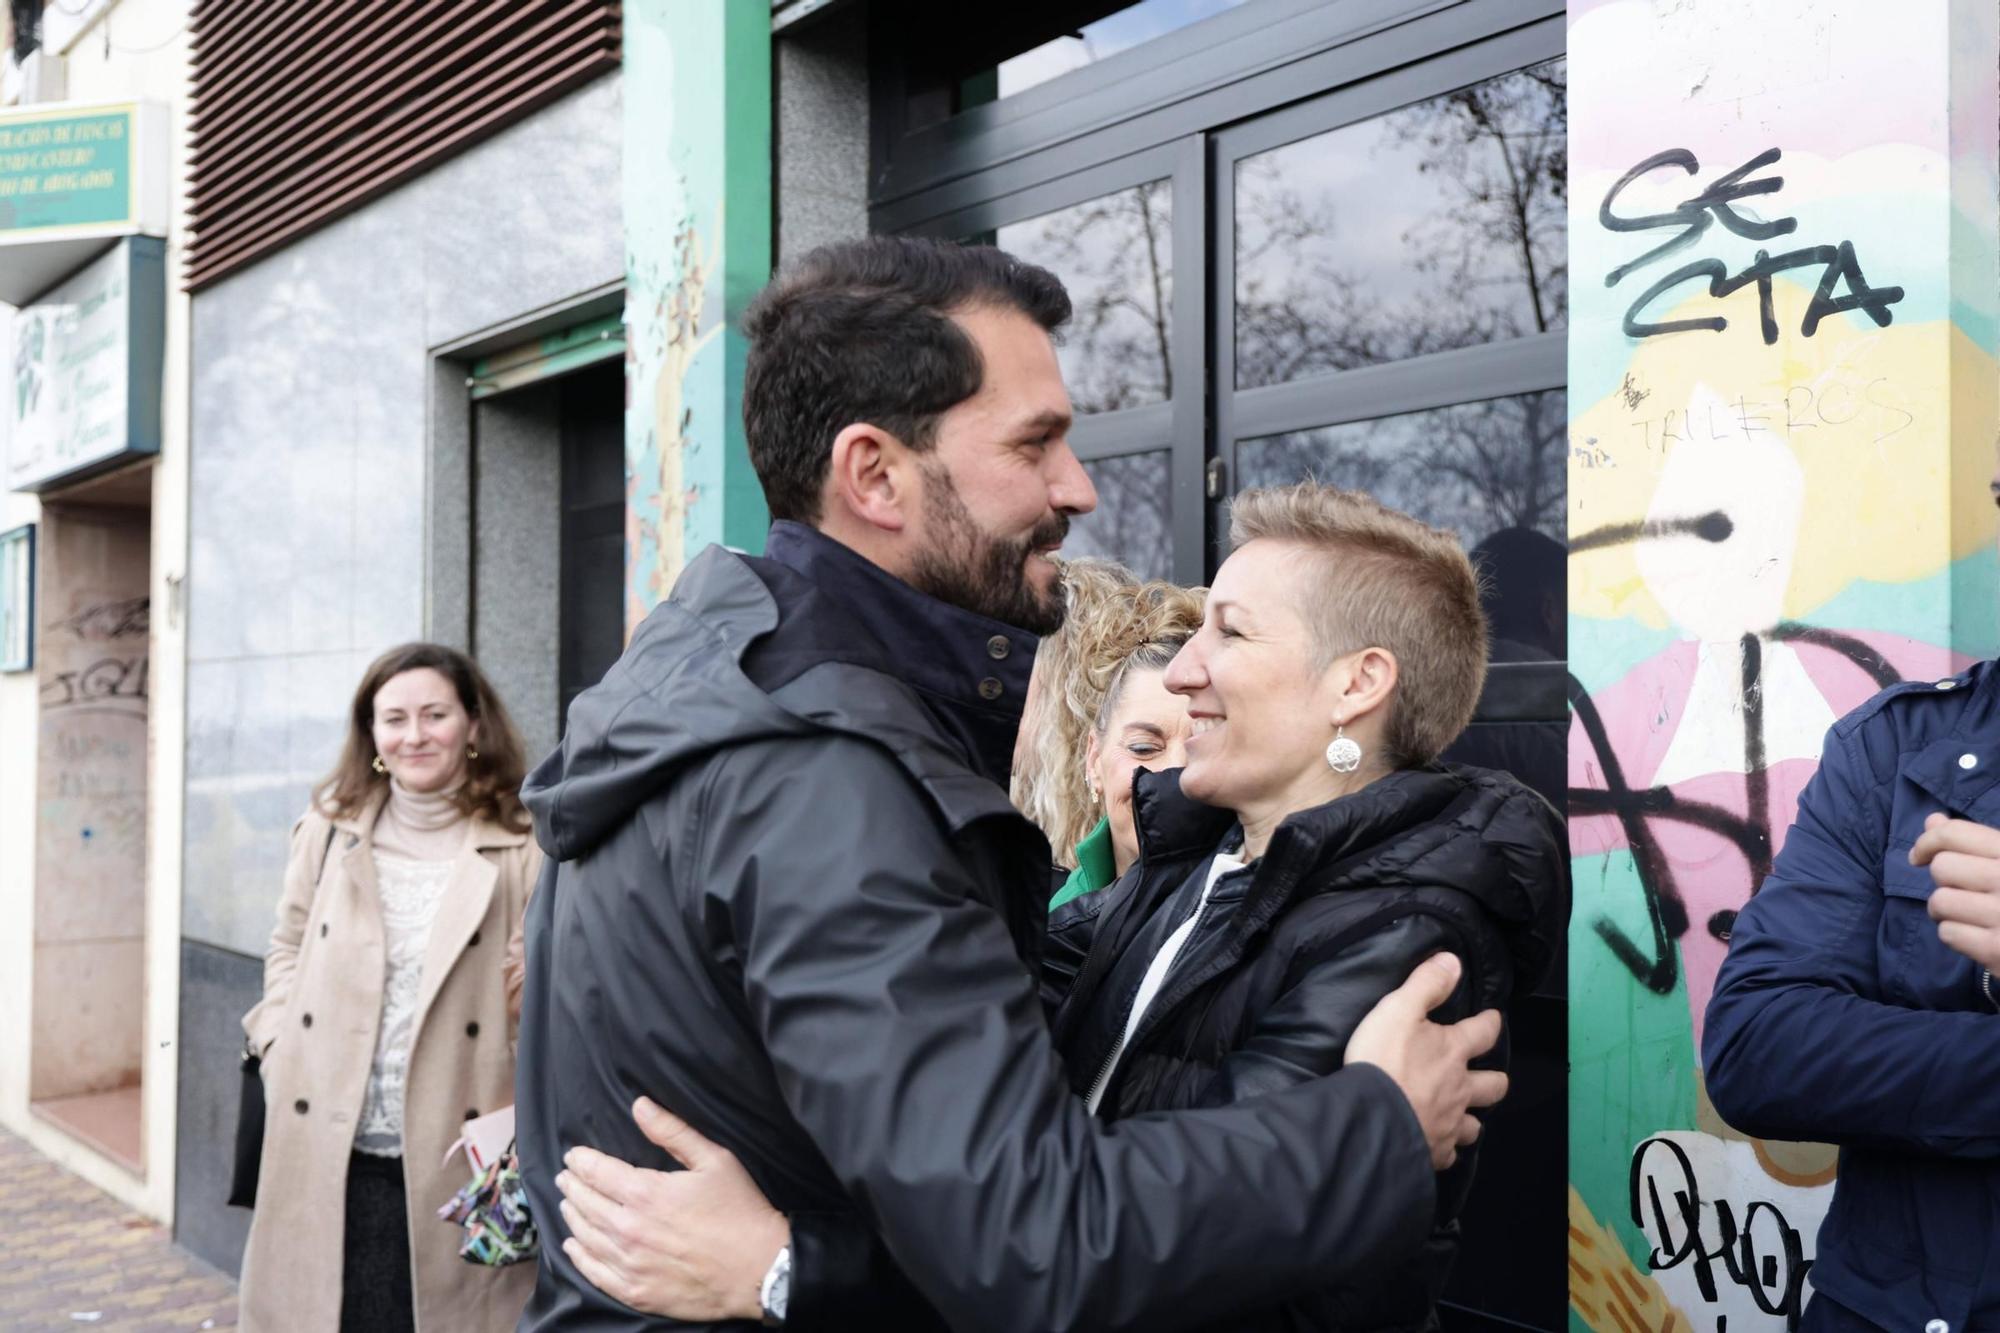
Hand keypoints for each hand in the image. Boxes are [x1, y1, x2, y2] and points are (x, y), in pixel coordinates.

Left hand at [556, 1097, 789, 1320]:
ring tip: (566, 1205)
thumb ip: (672, 1131)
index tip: (573, 1156)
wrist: (759, 1268)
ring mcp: (631, 1264)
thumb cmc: (740, 1211)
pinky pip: (595, 1274)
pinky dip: (579, 1257)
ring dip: (572, 1217)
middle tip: (565, 1178)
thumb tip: (639, 1105)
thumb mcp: (714, 1159)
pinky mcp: (636, 1292)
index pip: (597, 1172)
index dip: (581, 1161)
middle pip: (586, 1203)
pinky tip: (573, 1247)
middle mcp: (630, 1229)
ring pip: (586, 1237)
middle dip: (572, 1186)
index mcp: (646, 1194)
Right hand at [1345, 953, 1506, 1169]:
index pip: (1484, 1032)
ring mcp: (1449, 1123)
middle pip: (1494, 1086)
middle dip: (1494, 1079)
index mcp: (1453, 1052)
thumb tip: (1453, 960)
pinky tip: (1435, 1144)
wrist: (1371, 1118)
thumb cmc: (1384, 1060)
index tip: (1492, 1019)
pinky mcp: (1434, 1151)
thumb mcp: (1399, 1010)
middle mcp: (1460, 1089)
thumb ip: (1426, 984)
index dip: (1490, 1023)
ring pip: (1474, 1124)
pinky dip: (1444, 1148)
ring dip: (1470, 1118)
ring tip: (1460, 1114)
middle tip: (1485, 1075)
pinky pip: (1448, 1153)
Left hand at [1911, 813, 1999, 969]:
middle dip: (1944, 881)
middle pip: (1942, 867)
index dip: (1927, 842)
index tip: (1919, 856)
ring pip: (1940, 901)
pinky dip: (1955, 934)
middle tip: (1962, 891)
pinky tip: (1977, 934)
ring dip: (1945, 910)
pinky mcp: (1997, 950)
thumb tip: (1933, 821)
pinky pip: (1948, 933)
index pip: (1956, 834)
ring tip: (1966, 914)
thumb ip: (1974, 841)